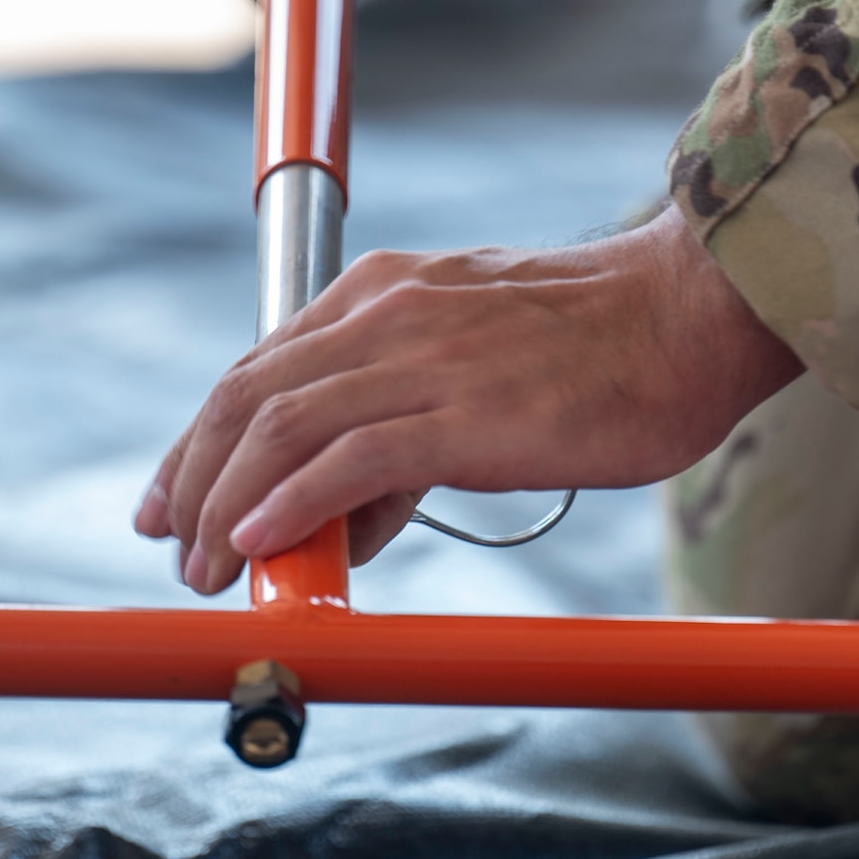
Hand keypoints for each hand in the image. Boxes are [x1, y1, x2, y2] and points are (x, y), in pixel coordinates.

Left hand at [135, 207, 802, 593]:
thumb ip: (406, 426)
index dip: (203, 437)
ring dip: (225, 505)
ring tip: (207, 566)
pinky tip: (259, 542)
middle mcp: (386, 314)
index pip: (261, 366)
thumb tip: (345, 515)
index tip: (176, 493)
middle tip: (170, 541)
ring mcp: (420, 359)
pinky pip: (345, 460)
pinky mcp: (460, 412)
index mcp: (385, 292)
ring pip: (278, 428)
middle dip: (192, 475)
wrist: (687, 317)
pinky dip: (288, 502)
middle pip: (247, 395)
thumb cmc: (602, 347)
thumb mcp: (478, 363)